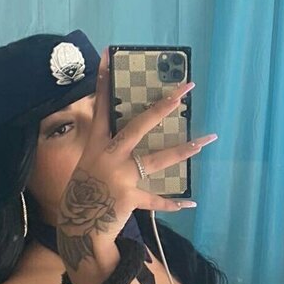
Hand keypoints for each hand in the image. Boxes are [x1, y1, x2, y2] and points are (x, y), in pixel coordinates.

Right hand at [56, 47, 216, 277]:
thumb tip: (130, 140)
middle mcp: (108, 156)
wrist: (78, 230)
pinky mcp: (129, 198)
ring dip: (183, 150)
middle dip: (163, 107)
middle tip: (184, 92)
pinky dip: (173, 203)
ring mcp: (119, 177)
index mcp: (96, 145)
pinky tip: (191, 203)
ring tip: (205, 141)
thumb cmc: (83, 195)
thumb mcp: (89, 166)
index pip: (100, 106)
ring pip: (158, 159)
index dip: (103, 80)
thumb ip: (108, 151)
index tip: (109, 54)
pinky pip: (157, 199)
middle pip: (139, 126)